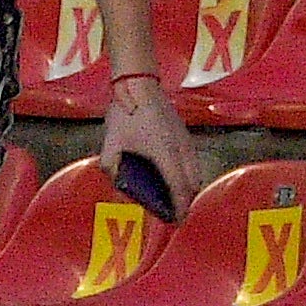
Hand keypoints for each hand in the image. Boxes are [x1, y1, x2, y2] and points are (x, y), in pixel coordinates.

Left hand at [98, 72, 201, 210]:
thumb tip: (118, 183)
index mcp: (164, 154)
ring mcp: (185, 138)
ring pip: (195, 169)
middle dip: (186, 199)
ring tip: (176, 197)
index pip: (177, 187)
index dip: (178, 206)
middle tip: (175, 213)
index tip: (177, 220)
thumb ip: (112, 168)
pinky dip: (187, 171)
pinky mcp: (184, 132)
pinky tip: (174, 176)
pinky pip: (192, 158)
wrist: (138, 85)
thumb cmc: (124, 114)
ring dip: (188, 185)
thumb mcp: (111, 145)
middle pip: (192, 181)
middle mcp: (180, 148)